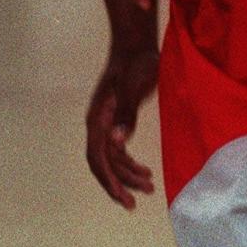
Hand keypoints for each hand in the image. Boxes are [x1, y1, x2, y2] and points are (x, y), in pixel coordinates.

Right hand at [86, 48, 158, 209]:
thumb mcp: (134, 87)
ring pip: (112, 158)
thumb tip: (117, 142)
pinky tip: (143, 170)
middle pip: (104, 163)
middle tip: (137, 201)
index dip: (109, 181)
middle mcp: (98, 124)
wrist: (136, 45)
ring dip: (128, 174)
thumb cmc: (136, 63)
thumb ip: (126, 114)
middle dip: (119, 183)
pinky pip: (118, 149)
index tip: (124, 198)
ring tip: (148, 187)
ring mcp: (105, 122)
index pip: (98, 158)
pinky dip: (129, 162)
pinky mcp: (115, 119)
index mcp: (98, 119)